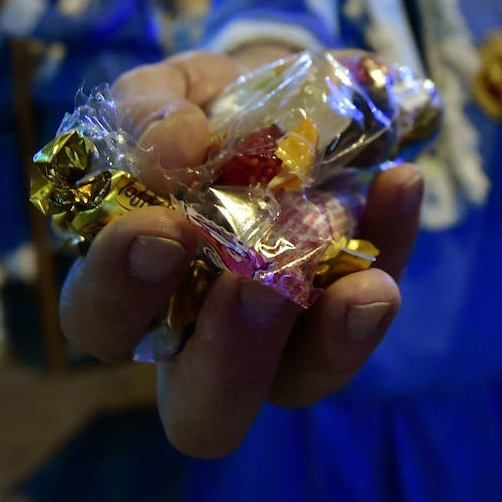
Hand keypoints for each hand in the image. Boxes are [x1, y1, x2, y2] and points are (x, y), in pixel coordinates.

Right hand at [59, 50, 421, 457]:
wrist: (283, 92)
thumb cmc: (203, 112)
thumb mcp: (169, 91)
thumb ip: (149, 111)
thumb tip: (166, 150)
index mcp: (133, 288)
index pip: (103, 322)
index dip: (122, 291)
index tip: (160, 229)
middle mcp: (202, 338)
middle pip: (204, 411)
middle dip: (230, 353)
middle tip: (252, 279)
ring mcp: (286, 338)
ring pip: (302, 380)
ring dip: (332, 335)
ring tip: (362, 278)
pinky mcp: (354, 307)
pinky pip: (375, 300)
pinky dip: (393, 243)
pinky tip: (398, 183)